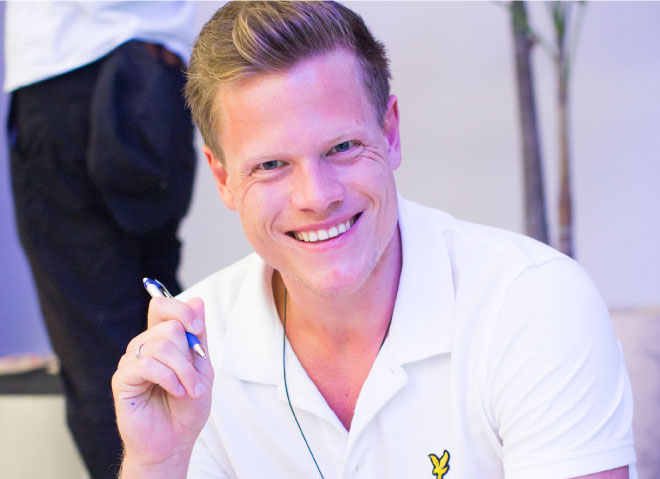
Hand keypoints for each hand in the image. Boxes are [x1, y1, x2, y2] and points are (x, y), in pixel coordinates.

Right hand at [112, 296, 213, 477]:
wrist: (174, 441)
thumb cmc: (187, 406)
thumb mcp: (202, 367)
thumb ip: (198, 336)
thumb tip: (197, 301)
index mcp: (161, 339)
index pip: (161, 305)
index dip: (181, 310)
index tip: (198, 328)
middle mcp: (143, 346)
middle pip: (169, 327)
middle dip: (190, 355)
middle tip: (197, 380)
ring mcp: (131, 361)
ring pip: (162, 345)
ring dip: (184, 371)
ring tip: (190, 391)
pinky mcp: (122, 379)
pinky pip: (148, 365)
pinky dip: (169, 379)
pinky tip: (175, 391)